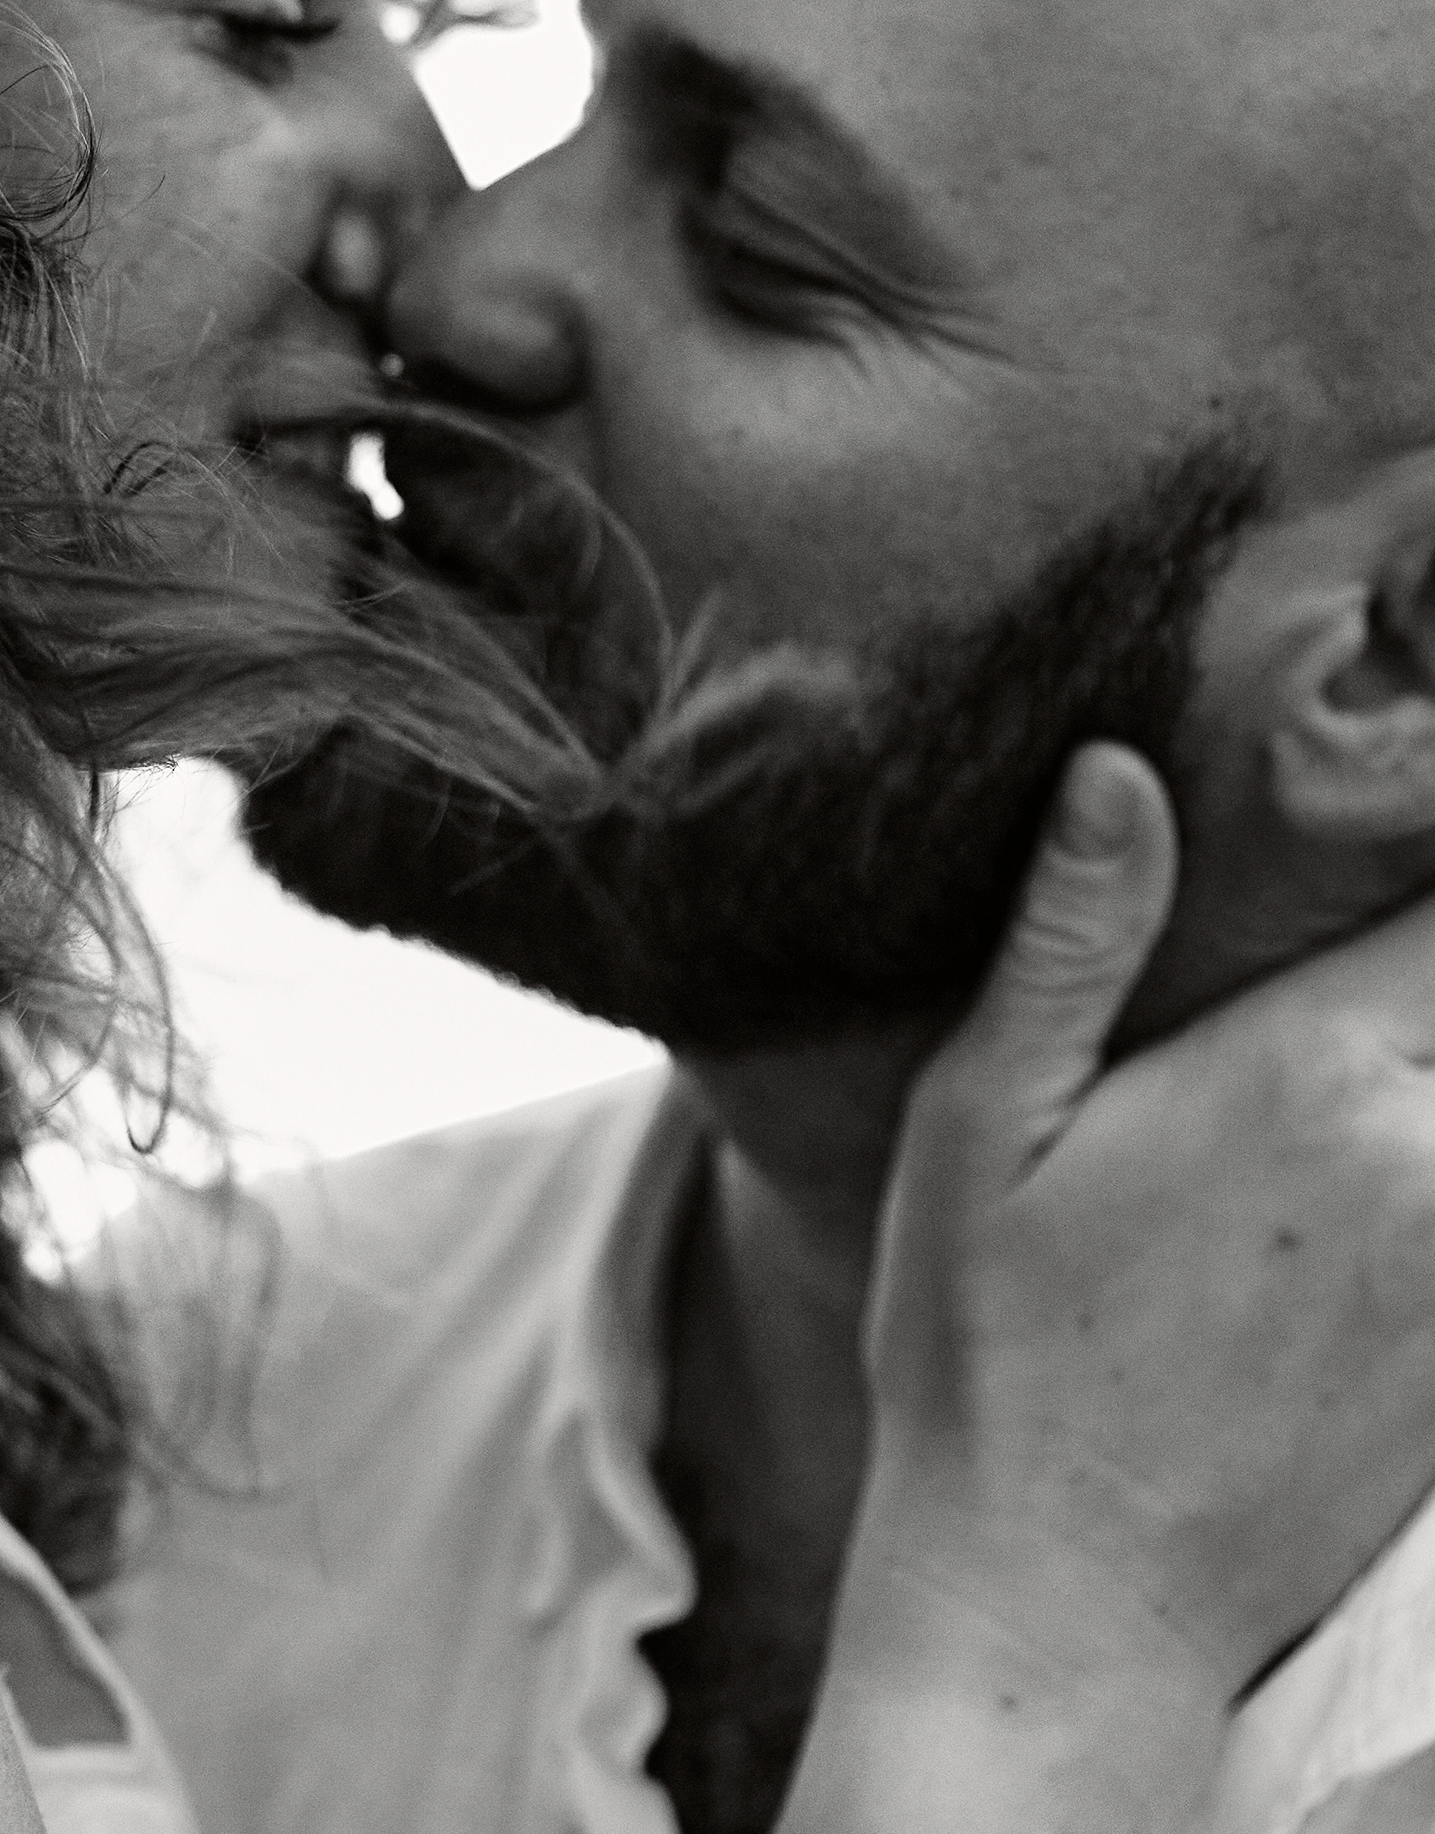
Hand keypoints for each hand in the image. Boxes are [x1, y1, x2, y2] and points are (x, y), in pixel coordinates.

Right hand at [785, 742, 1434, 1831]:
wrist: (1067, 1603)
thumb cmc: (990, 1350)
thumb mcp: (981, 1125)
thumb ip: (1069, 941)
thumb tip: (1118, 770)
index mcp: (1306, 1079)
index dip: (1417, 844)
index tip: (1371, 811)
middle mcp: (1430, 1166)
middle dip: (1416, 969)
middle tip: (1339, 967)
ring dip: (1425, 1061)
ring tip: (1322, 1089)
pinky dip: (1430, 1157)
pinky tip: (1344, 1192)